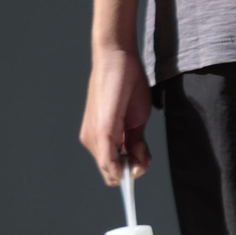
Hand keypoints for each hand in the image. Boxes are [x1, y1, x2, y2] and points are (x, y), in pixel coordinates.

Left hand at [80, 46, 152, 185]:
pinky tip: (136, 154)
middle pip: (112, 175)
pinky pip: (108, 163)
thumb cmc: (128, 86)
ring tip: (141, 145)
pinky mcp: (101, 131)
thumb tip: (138, 163)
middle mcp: (91, 140)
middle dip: (131, 172)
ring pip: (112, 172)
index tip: (142, 161)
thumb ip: (135, 144)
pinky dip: (122, 167)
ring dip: (132, 166)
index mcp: (100, 138)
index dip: (128, 173)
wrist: (118, 59)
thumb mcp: (136, 122)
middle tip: (144, 152)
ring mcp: (94, 138)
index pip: (111, 170)